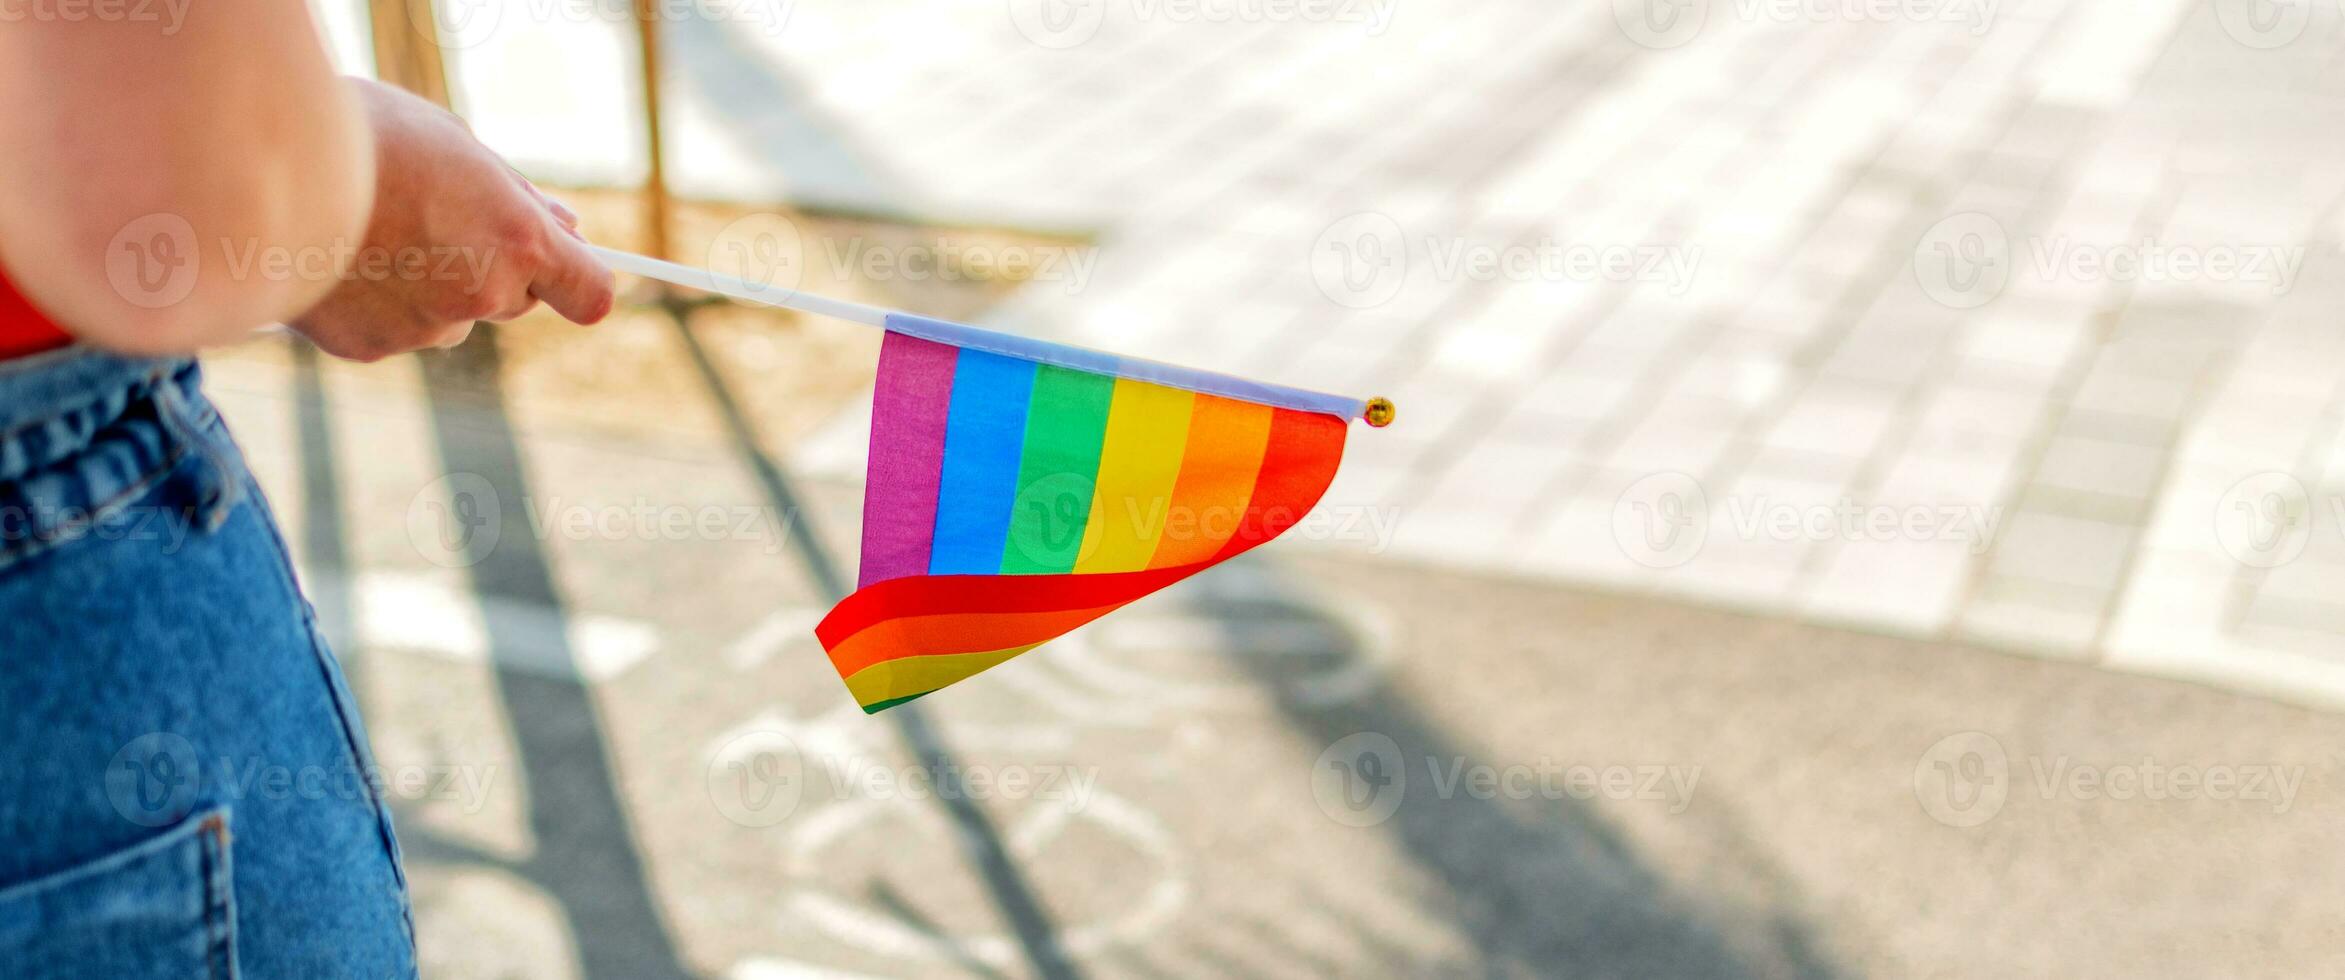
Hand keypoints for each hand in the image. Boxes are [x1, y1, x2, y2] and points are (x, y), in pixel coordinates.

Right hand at [289, 78, 613, 361]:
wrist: (248, 166)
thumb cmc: (359, 136)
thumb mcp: (455, 145)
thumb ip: (514, 196)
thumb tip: (564, 227)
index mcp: (517, 239)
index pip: (589, 292)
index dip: (578, 279)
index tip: (567, 268)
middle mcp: (482, 293)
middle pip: (512, 299)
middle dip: (489, 268)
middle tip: (432, 216)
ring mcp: (424, 328)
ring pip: (445, 315)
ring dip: (423, 285)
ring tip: (368, 230)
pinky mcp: (369, 349)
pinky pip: (388, 327)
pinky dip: (370, 301)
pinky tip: (334, 257)